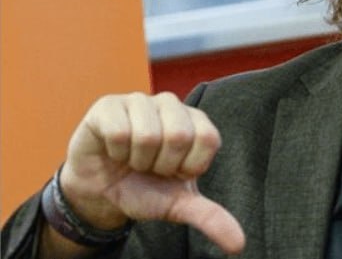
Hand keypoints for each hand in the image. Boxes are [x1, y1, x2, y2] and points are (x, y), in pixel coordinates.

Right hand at [57, 91, 244, 253]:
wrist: (100, 192)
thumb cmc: (143, 189)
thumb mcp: (178, 205)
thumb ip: (211, 218)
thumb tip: (238, 245)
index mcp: (196, 122)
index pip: (207, 139)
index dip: (187, 166)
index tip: (173, 172)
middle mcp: (172, 105)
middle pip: (179, 135)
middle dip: (160, 165)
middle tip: (149, 167)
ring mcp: (140, 100)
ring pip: (147, 135)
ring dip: (136, 160)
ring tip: (131, 159)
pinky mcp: (109, 104)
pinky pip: (118, 132)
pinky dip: (115, 152)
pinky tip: (113, 151)